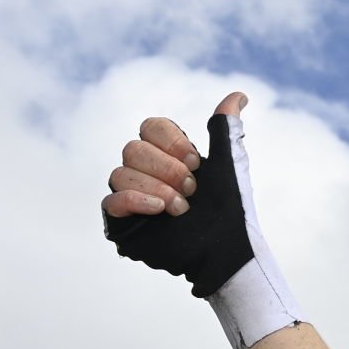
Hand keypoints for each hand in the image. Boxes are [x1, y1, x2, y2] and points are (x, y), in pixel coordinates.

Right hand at [102, 91, 242, 217]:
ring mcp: (131, 195)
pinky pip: (110, 201)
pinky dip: (135, 200)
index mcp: (168, 155)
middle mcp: (146, 172)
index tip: (195, 162)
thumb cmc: (231, 212)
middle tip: (193, 189)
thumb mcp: (228, 167)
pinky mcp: (122, 221)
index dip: (170, 141)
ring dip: (156, 187)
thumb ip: (226, 131)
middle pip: (133, 147)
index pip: (151, 127)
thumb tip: (239, 95)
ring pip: (119, 172)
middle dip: (166, 168)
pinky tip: (160, 210)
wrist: (227, 252)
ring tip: (182, 207)